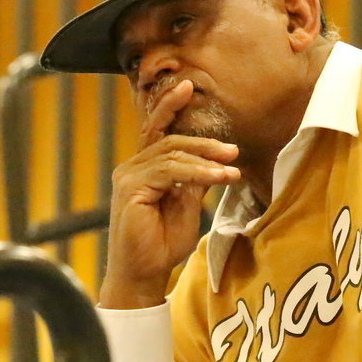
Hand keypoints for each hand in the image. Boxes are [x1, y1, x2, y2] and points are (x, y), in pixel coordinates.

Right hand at [100, 80, 240, 307]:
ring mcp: (128, 176)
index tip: (189, 86)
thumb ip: (194, 182)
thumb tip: (214, 163)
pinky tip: (218, 178)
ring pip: (171, 154)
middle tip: (233, 151)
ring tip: (232, 170)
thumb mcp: (186, 207)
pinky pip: (169, 171)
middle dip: (203, 142)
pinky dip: (196, 172)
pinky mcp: (131, 188)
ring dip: (206, 160)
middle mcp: (131, 168)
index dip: (170, 105)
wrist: (143, 275)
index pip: (156, 130)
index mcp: (142, 169)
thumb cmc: (162, 246)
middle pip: (168, 139)